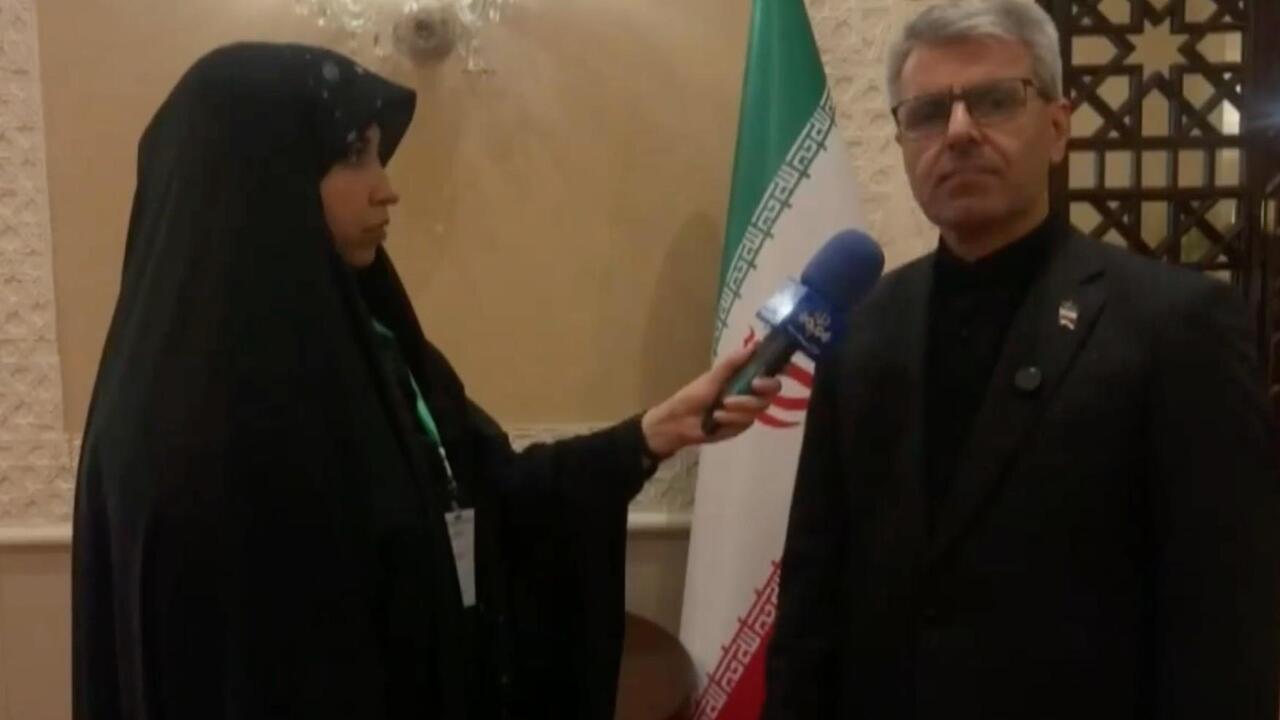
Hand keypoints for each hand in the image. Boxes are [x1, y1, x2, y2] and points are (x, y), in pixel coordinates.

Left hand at [640, 342, 782, 457]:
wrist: (680, 421)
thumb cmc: (694, 395)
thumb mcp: (713, 376)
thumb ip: (734, 362)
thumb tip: (755, 344)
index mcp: (743, 377)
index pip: (769, 371)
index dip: (777, 369)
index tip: (768, 373)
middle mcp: (750, 392)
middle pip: (772, 390)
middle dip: (763, 388)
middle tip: (753, 385)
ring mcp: (747, 410)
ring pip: (759, 407)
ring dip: (739, 406)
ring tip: (719, 407)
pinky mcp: (742, 426)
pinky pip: (747, 421)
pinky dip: (731, 419)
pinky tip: (716, 418)